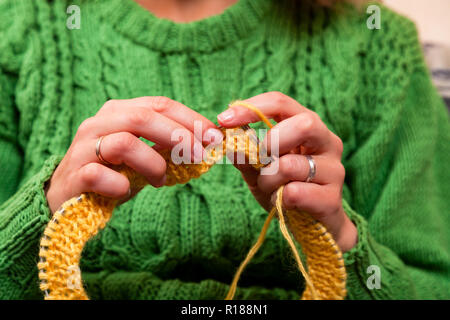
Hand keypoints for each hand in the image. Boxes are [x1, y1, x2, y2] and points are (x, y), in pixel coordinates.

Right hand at [45, 96, 222, 213]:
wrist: (69, 198)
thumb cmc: (113, 174)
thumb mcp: (144, 156)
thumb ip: (167, 148)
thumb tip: (206, 145)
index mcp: (118, 111)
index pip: (159, 105)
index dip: (190, 119)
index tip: (214, 136)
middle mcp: (99, 123)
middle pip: (143, 118)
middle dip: (178, 137)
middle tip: (199, 157)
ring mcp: (83, 147)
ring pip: (125, 143)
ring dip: (153, 165)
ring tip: (160, 181)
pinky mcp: (74, 174)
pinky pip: (101, 175)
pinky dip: (121, 186)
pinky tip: (125, 192)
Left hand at [217, 92, 356, 251]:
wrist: (312, 227)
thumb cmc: (285, 189)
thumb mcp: (258, 169)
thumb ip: (245, 155)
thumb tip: (228, 142)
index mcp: (308, 126)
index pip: (282, 103)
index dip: (252, 108)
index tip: (224, 119)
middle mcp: (327, 142)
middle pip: (304, 124)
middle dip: (271, 142)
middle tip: (258, 161)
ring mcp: (334, 170)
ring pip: (291, 165)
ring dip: (268, 180)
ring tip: (269, 189)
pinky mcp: (332, 198)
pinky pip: (295, 193)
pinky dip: (279, 199)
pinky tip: (283, 203)